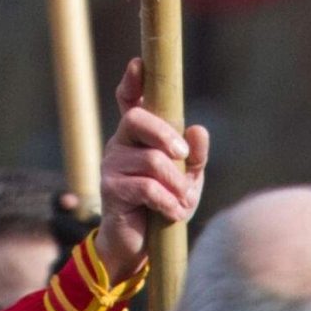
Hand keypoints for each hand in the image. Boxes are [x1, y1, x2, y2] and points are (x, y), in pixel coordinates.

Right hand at [96, 58, 208, 283]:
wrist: (138, 246)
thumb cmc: (164, 205)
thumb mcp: (187, 179)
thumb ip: (194, 155)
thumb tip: (199, 129)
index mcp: (138, 136)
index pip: (129, 101)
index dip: (133, 82)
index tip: (138, 63)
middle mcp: (120, 143)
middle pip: (137, 119)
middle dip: (166, 134)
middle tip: (184, 153)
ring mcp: (112, 165)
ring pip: (151, 160)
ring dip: (176, 184)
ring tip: (183, 202)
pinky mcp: (111, 189)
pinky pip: (147, 187)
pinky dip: (168, 202)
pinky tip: (174, 213)